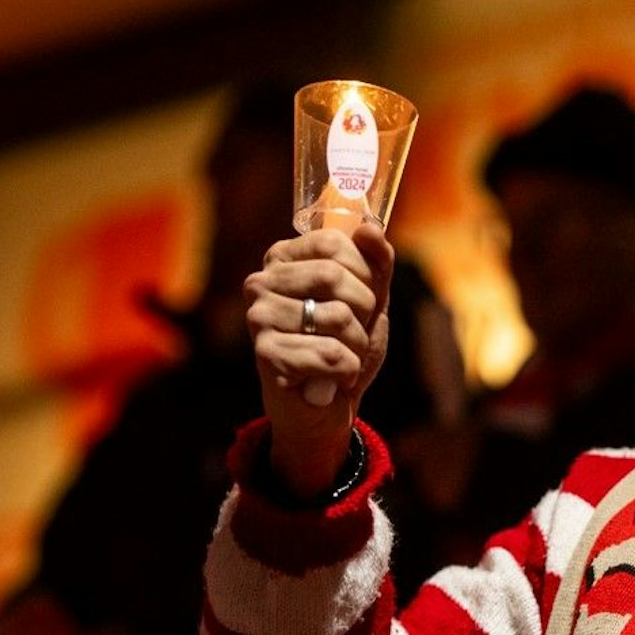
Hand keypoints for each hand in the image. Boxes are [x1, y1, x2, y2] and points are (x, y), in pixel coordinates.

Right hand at [244, 222, 392, 497]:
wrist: (327, 407)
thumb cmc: (345, 347)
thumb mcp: (370, 300)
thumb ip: (376, 263)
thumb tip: (368, 227)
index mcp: (282, 259)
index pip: (334, 243)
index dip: (365, 274)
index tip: (362, 300)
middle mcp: (261, 282)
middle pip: (334, 276)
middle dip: (364, 311)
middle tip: (353, 333)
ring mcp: (258, 317)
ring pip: (338, 317)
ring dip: (357, 345)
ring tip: (342, 357)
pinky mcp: (265, 354)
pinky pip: (332, 354)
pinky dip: (347, 371)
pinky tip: (331, 379)